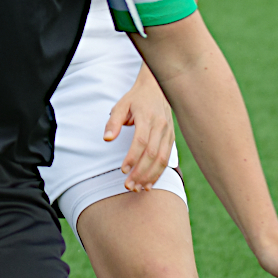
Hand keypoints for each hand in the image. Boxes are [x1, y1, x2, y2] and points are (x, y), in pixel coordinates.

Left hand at [104, 71, 174, 190]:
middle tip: (128, 186)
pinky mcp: (171, 139)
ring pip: (162, 159)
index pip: (141, 141)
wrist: (158, 89)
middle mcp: (160, 126)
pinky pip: (167, 159)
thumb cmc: (136, 99)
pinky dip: (159, 173)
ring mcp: (168, 133)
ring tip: (138, 188)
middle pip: (152, 154)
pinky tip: (149, 184)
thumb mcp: (121, 105)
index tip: (123, 170)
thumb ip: (113, 122)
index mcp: (147, 117)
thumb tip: (107, 139)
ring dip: (150, 176)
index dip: (132, 157)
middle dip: (140, 172)